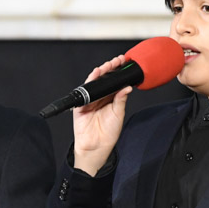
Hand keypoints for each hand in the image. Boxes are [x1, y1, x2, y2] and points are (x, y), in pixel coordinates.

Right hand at [70, 54, 131, 175]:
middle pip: (105, 79)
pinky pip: (85, 90)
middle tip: (118, 60)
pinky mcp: (81, 104)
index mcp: (110, 99)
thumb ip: (121, 100)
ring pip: (95, 82)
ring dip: (101, 72)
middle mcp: (101, 97)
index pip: (114, 82)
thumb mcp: (118, 114)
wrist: (97, 146)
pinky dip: (90, 81)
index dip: (118, 72)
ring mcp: (90, 100)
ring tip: (108, 65)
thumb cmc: (108, 133)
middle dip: (110, 68)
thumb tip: (127, 87)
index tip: (124, 63)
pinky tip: (96, 74)